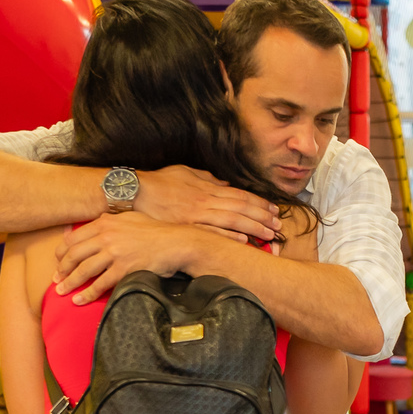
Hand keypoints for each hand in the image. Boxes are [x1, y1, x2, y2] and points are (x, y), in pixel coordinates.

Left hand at [53, 213, 219, 303]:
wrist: (176, 243)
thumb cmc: (156, 231)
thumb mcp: (130, 218)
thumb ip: (110, 221)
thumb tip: (95, 224)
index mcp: (105, 223)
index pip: (73, 238)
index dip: (62, 252)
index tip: (58, 261)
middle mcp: (106, 237)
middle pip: (74, 255)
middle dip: (61, 269)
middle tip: (56, 279)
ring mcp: (114, 254)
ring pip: (83, 270)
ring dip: (70, 283)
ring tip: (62, 291)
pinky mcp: (124, 269)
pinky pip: (100, 284)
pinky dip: (87, 294)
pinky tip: (79, 300)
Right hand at [136, 165, 281, 242]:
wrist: (133, 193)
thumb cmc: (157, 183)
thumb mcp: (184, 173)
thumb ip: (206, 179)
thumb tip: (225, 184)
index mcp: (206, 188)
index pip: (240, 195)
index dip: (259, 202)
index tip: (274, 209)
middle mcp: (205, 200)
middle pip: (241, 207)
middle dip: (262, 216)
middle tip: (279, 225)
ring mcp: (196, 214)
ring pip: (231, 219)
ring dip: (253, 227)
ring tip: (269, 234)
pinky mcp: (185, 226)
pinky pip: (211, 232)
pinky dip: (228, 235)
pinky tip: (243, 240)